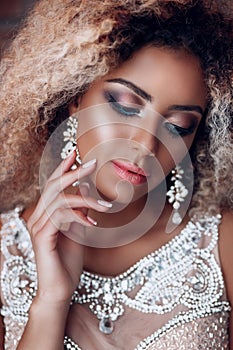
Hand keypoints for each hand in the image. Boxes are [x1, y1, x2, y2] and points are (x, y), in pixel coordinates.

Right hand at [27, 151, 110, 303]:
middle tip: (92, 162)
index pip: (53, 185)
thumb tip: (87, 191)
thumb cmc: (69, 262)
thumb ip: (81, 211)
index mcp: (46, 214)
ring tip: (106, 205)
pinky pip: (60, 217)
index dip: (63, 168)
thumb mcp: (79, 231)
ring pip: (60, 200)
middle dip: (73, 172)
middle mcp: (39, 217)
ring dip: (86, 199)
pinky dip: (79, 216)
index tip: (75, 153)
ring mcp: (38, 227)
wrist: (61, 289)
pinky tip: (93, 224)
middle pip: (53, 186)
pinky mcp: (42, 238)